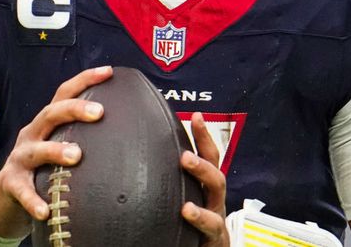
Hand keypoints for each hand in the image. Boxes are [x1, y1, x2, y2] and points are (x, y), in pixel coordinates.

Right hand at [0, 66, 111, 238]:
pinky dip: (33, 200)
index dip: (84, 80)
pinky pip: (22, 191)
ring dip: (55, 151)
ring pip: (35, 150)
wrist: (7, 200)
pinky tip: (46, 210)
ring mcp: (19, 159)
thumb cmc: (46, 169)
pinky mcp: (10, 184)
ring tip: (76, 155)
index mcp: (48, 123)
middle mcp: (32, 135)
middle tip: (100, 112)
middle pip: (50, 114)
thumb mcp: (62, 146)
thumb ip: (89, 137)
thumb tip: (136, 132)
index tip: (108, 71)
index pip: (64, 94)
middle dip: (74, 109)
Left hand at [181, 112, 228, 246]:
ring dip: (203, 176)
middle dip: (202, 159)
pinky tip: (187, 210)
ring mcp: (216, 218)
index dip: (204, 136)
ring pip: (216, 193)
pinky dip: (201, 217)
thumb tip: (134, 163)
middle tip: (184, 152)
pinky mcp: (213, 238)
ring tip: (186, 165)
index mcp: (205, 190)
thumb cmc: (191, 230)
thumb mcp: (182, 202)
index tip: (196, 116)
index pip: (209, 157)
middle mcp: (214, 200)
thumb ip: (168, 185)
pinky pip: (211, 226)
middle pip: (215, 172)